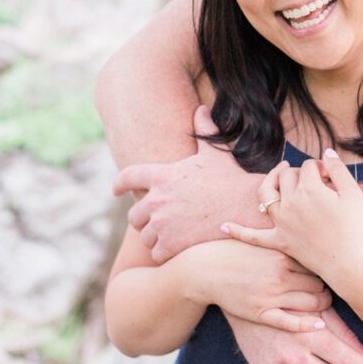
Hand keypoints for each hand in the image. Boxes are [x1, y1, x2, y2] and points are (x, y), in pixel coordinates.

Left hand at [112, 105, 261, 261]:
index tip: (115, 190)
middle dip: (145, 220)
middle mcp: (156, 200)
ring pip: (145, 237)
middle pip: (134, 216)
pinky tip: (179, 251)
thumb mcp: (216, 154)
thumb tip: (201, 108)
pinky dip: (165, 254)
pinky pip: (156, 254)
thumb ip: (204, 130)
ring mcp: (162, 224)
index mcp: (162, 176)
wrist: (247, 209)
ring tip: (174, 238)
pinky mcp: (170, 246)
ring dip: (156, 239)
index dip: (119, 184)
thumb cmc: (231, 180)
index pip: (128, 177)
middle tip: (160, 223)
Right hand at [174, 239, 332, 332]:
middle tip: (328, 293)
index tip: (328, 275)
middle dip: (326, 290)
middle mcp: (279, 275)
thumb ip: (285, 245)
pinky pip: (291, 322)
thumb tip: (309, 245)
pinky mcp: (260, 312)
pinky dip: (308, 325)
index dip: (325, 272)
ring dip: (321, 306)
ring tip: (322, 306)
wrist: (205, 269)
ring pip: (311, 304)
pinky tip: (319, 325)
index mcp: (281, 255)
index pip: (316, 265)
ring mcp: (270, 295)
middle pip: (318, 285)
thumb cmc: (235, 253)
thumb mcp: (262, 243)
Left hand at [227, 151, 362, 288]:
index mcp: (309, 188)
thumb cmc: (355, 228)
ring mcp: (282, 222)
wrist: (348, 264)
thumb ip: (339, 169)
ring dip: (269, 181)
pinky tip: (224, 226)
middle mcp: (290, 202)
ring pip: (266, 194)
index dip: (321, 167)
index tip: (330, 175)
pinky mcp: (279, 241)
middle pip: (287, 176)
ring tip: (277, 175)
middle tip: (314, 179)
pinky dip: (238, 231)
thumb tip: (327, 152)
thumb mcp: (353, 194)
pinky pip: (253, 236)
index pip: (309, 166)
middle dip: (299, 172)